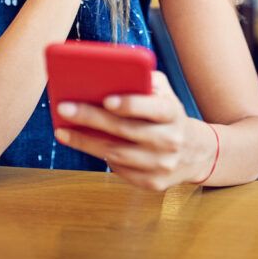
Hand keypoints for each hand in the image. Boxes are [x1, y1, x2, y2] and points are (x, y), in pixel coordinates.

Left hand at [53, 71, 216, 190]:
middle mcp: (170, 140)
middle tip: (64, 108)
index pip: (154, 108)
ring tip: (62, 131)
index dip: (131, 104)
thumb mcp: (165, 93)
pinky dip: (100, 156)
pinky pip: (120, 170)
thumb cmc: (168, 114)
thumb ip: (144, 81)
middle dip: (92, 119)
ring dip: (86, 142)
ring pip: (117, 154)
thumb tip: (108, 75)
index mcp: (173, 113)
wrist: (194, 152)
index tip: (106, 99)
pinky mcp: (153, 183)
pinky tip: (83, 144)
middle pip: (126, 131)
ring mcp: (162, 164)